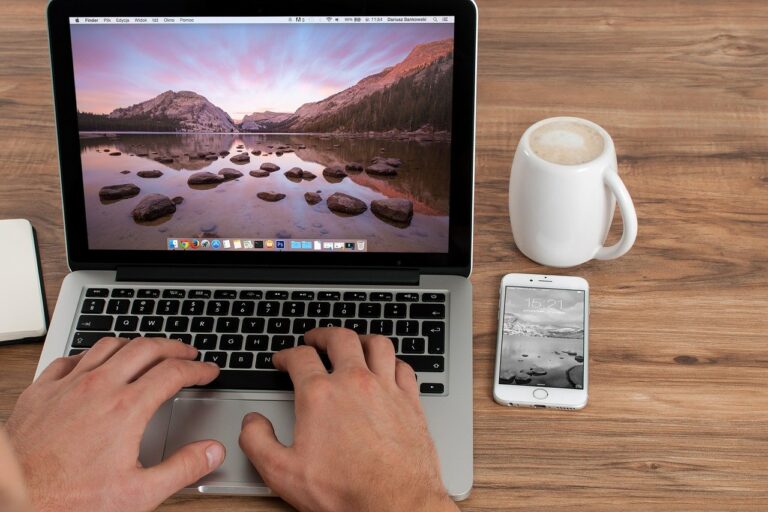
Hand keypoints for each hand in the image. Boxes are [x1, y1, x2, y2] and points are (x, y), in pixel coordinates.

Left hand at [6, 337, 225, 511]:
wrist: (13, 499)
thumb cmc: (68, 499)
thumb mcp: (138, 494)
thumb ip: (183, 469)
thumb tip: (212, 452)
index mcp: (127, 408)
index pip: (174, 373)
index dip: (198, 369)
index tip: (208, 371)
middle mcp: (99, 388)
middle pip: (146, 348)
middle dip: (173, 347)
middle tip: (187, 353)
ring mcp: (67, 385)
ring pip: (109, 346)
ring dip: (135, 344)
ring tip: (147, 351)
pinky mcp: (41, 392)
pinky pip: (71, 358)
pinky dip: (91, 355)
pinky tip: (94, 364)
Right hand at [239, 328, 458, 511]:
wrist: (394, 503)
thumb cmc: (344, 490)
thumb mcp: (282, 472)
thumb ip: (257, 442)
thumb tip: (252, 423)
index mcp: (320, 395)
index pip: (299, 358)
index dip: (286, 354)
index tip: (283, 359)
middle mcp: (354, 383)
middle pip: (339, 339)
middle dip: (323, 335)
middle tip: (315, 339)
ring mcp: (385, 389)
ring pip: (376, 345)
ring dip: (361, 339)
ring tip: (353, 342)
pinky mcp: (410, 401)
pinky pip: (403, 367)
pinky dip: (392, 361)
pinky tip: (388, 367)